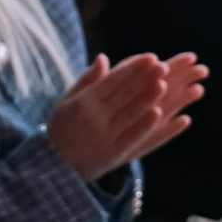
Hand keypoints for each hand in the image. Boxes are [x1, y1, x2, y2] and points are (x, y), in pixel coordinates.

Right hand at [47, 52, 207, 179]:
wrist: (56, 164)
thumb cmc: (63, 127)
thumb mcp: (67, 100)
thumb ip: (87, 80)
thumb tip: (104, 58)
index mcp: (84, 102)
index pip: (113, 80)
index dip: (133, 68)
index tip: (151, 57)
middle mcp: (95, 117)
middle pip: (125, 94)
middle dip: (146, 78)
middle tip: (164, 66)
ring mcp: (105, 136)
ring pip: (131, 113)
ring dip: (148, 98)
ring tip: (165, 84)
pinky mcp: (114, 154)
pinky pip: (132, 137)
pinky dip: (146, 125)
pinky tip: (159, 113)